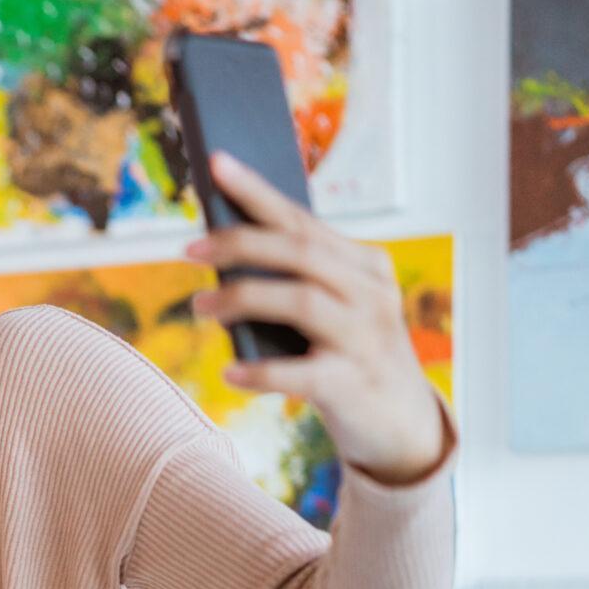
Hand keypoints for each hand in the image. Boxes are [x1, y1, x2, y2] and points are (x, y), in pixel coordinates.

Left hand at [184, 152, 449, 483]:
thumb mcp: (329, 312)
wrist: (400, 425)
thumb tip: (220, 257)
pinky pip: (302, 373)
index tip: (215, 163)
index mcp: (363, 265)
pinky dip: (261, 372)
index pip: (302, 221)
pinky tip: (230, 373)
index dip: (257, 192)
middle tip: (188, 249)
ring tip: (201, 307)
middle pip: (301, 252)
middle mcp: (370, 293)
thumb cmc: (346, 358)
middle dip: (240, 243)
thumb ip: (292, 283)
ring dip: (242, 299)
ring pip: (301, 301)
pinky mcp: (354, 384)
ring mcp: (366, 338)